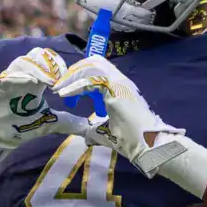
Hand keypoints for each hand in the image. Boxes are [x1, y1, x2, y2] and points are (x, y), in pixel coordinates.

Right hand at [0, 48, 88, 163]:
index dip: (60, 66)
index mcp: (35, 81)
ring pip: (23, 63)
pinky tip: (31, 83)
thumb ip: (65, 122)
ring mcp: (8, 82)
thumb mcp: (46, 124)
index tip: (70, 79)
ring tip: (50, 82)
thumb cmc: (17, 127)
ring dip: (38, 69)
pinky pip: (7, 77)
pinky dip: (19, 77)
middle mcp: (22, 77)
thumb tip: (86, 126)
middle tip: (60, 79)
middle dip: (51, 64)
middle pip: (36, 56)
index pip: (48, 61)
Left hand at [51, 56, 185, 174]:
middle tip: (59, 86)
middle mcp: (119, 81)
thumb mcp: (105, 132)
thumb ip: (94, 131)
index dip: (78, 77)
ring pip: (92, 65)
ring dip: (73, 76)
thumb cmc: (131, 140)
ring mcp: (119, 82)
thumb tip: (86, 137)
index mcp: (118, 88)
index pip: (96, 71)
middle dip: (73, 72)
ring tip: (59, 89)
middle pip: (93, 62)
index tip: (64, 92)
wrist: (146, 144)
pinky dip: (76, 85)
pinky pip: (92, 78)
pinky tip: (65, 94)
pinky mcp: (117, 87)